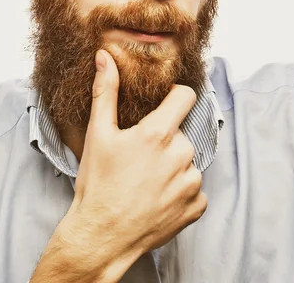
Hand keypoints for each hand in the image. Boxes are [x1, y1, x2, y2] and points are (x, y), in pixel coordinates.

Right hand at [57, 50, 206, 279]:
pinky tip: (157, 197)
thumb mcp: (98, 134)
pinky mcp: (196, 206)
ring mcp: (191, 182)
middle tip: (140, 157)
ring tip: (146, 180)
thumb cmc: (97, 185)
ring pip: (188, 161)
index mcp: (159, 133)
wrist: (100, 238)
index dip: (173, 96)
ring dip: (173, 166)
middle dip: (165, 139)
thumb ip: (105, 91)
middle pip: (181, 132)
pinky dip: (180, 191)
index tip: (161, 106)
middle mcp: (181, 155)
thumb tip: (105, 56)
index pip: (185, 96)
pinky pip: (195, 188)